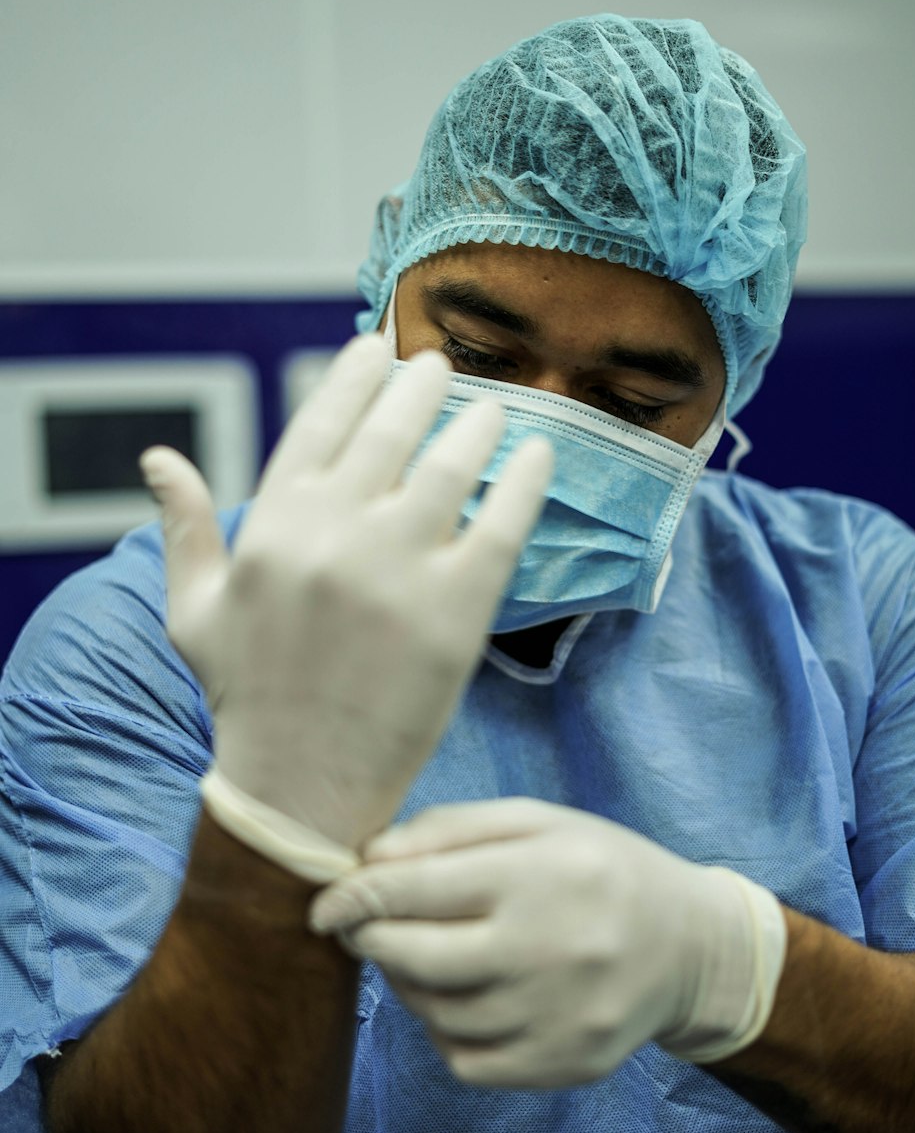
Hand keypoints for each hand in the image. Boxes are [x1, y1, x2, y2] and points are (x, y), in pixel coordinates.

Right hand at [140, 336, 551, 849]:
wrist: (301, 787)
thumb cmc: (248, 695)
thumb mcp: (195, 609)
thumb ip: (183, 528)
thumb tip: (158, 458)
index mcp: (272, 525)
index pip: (320, 422)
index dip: (352, 376)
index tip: (375, 345)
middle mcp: (333, 535)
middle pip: (392, 431)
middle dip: (421, 386)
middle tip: (443, 366)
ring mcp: (397, 571)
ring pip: (452, 467)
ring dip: (478, 423)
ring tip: (495, 408)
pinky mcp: (455, 613)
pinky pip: (502, 526)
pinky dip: (524, 483)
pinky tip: (539, 455)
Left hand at [309, 798, 787, 1085]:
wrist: (690, 947)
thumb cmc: (599, 868)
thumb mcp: (536, 821)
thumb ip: (449, 830)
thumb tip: (367, 860)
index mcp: (537, 874)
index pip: (413, 889)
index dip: (353, 896)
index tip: (324, 904)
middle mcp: (547, 949)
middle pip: (413, 958)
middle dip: (371, 940)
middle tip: (362, 928)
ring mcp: (555, 1016)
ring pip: (434, 1013)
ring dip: (409, 984)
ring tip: (428, 954)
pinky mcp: (560, 1065)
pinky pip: (464, 1058)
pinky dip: (447, 1029)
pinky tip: (467, 996)